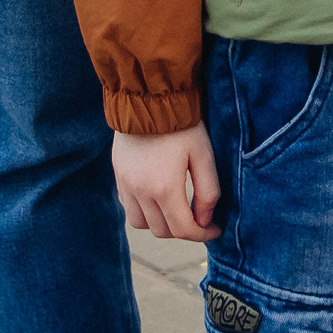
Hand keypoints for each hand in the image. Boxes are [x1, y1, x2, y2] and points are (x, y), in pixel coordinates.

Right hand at [113, 125, 220, 240]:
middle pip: (162, 231)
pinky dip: (144, 211)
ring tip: (176, 210)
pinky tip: (157, 198)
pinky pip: (129, 208)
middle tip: (199, 219)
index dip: (202, 234)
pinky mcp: (118, 176)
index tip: (215, 230)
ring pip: (141, 224)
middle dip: (183, 230)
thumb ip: (207, 191)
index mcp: (165, 188)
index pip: (183, 229)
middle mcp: (141, 192)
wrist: (149, 98)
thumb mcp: (203, 155)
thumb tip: (204, 220)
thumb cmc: (182, 125)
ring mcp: (126, 185)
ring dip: (161, 224)